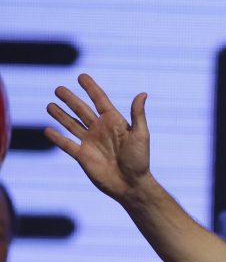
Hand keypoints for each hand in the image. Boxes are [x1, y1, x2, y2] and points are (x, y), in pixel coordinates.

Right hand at [45, 74, 152, 201]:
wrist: (131, 185)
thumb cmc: (140, 160)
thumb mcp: (141, 135)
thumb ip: (138, 115)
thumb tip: (142, 93)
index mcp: (114, 122)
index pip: (100, 100)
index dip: (91, 88)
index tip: (81, 76)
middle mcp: (100, 129)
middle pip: (81, 110)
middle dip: (70, 99)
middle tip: (58, 89)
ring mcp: (90, 142)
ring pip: (71, 124)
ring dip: (60, 115)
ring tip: (49, 105)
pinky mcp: (82, 156)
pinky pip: (66, 144)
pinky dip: (56, 137)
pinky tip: (47, 130)